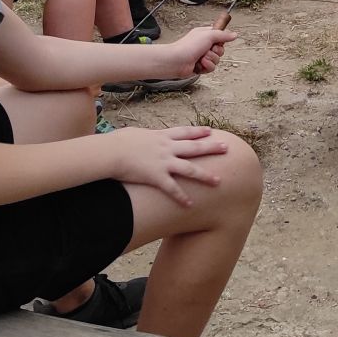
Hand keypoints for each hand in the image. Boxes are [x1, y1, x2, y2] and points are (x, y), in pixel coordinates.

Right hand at [103, 125, 230, 208]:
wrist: (110, 152)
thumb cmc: (117, 142)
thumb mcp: (134, 134)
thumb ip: (144, 137)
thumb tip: (141, 137)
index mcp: (161, 136)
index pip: (184, 132)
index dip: (198, 132)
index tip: (210, 132)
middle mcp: (166, 148)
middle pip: (194, 147)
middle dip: (212, 148)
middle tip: (227, 147)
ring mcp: (163, 162)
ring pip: (190, 169)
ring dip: (205, 176)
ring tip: (219, 182)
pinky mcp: (156, 176)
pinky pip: (172, 189)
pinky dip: (181, 197)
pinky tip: (191, 205)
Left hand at [166, 25, 235, 78]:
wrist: (176, 61)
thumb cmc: (187, 46)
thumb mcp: (208, 35)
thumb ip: (223, 35)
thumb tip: (234, 34)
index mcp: (205, 35)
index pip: (220, 36)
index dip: (221, 40)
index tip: (218, 41)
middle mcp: (204, 45)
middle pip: (220, 50)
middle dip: (215, 52)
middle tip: (208, 50)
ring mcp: (202, 56)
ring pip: (217, 60)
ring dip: (210, 60)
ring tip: (201, 58)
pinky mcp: (201, 66)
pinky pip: (211, 68)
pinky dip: (206, 67)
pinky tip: (199, 64)